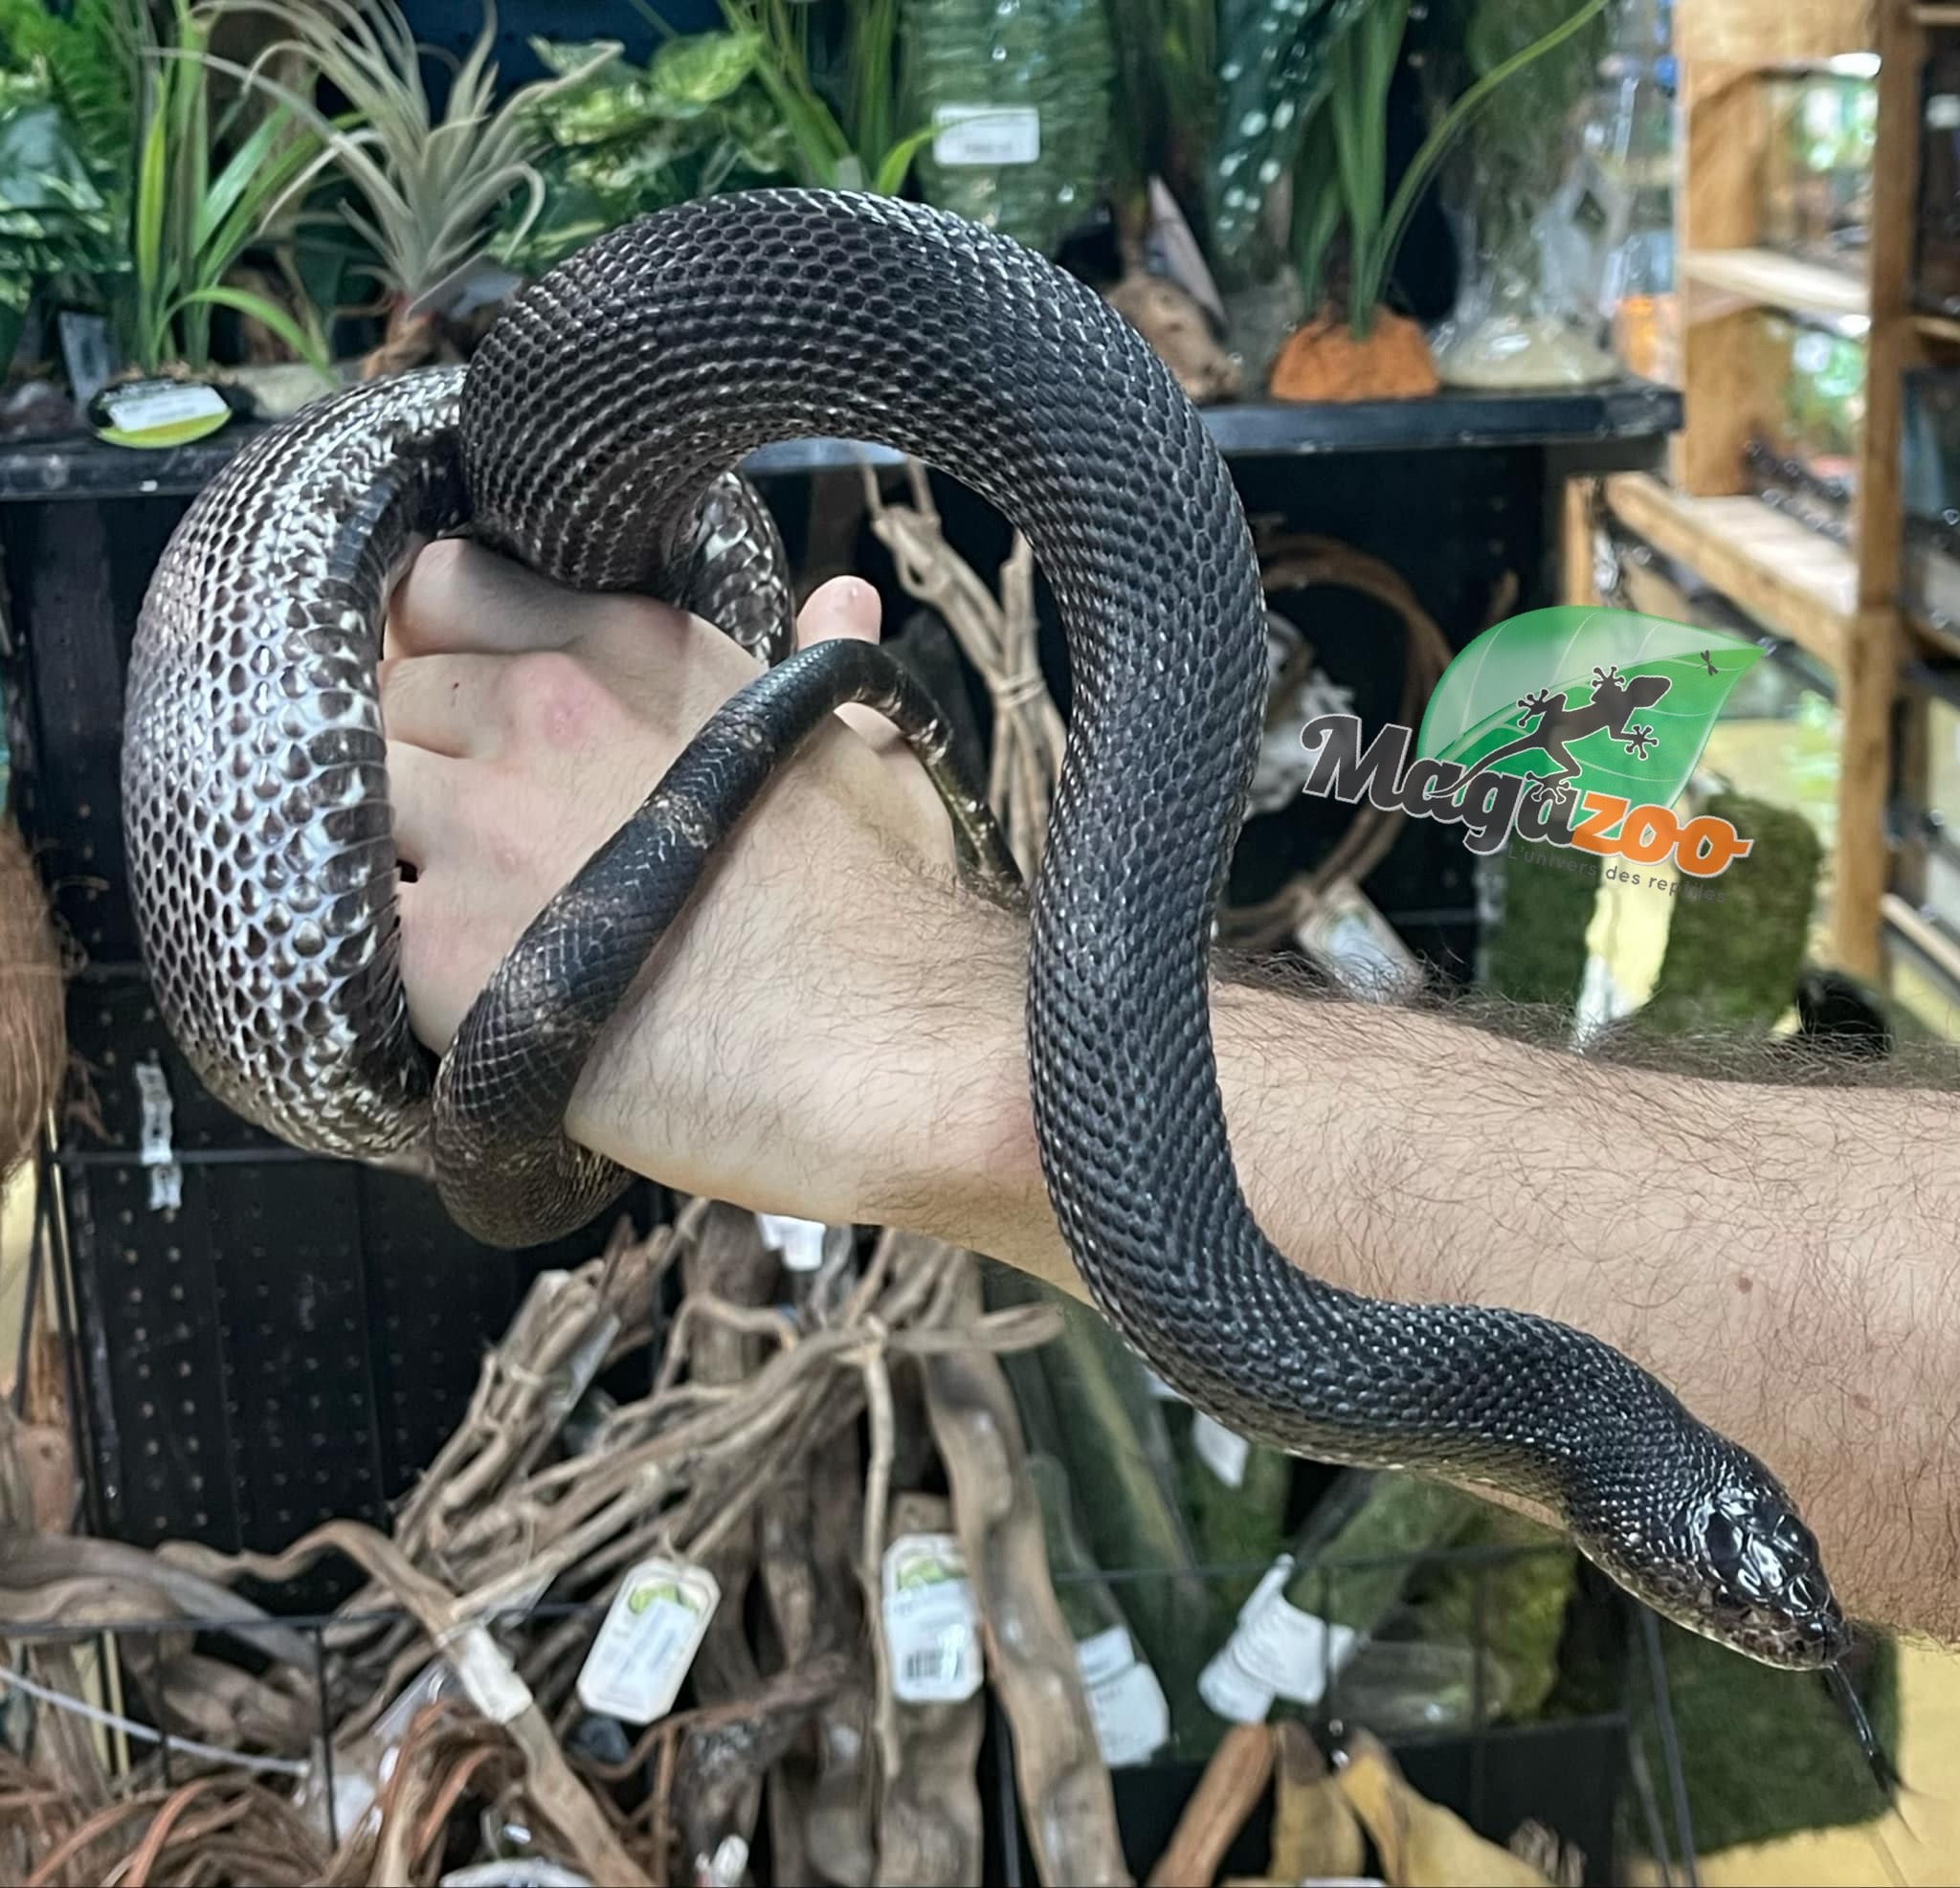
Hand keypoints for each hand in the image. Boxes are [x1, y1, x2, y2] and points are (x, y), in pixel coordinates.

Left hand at [382, 538, 1023, 1226]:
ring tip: (448, 905)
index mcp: (628, 647)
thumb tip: (847, 588)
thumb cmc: (887, 909)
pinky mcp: (437, 954)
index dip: (433, 641)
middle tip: (465, 825)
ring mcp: (475, 827)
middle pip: (383, 691)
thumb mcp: (868, 748)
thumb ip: (821, 656)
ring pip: (349, 794)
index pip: (441, 586)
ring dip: (383, 842)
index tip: (455, 697)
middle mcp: (535, 710)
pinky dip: (370, 941)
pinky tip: (433, 978)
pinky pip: (348, 918)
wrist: (884, 1049)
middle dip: (410, 749)